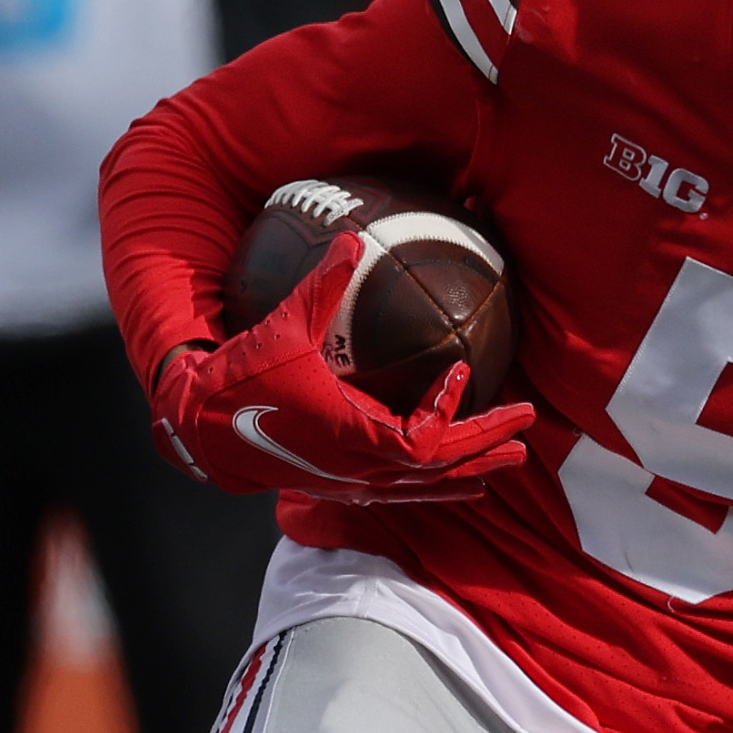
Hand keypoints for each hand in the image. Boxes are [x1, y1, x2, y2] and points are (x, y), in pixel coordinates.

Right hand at [149, 233, 534, 505]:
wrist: (203, 429)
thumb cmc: (244, 380)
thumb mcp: (285, 327)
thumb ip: (323, 283)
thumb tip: (353, 237)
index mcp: (357, 440)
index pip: (427, 439)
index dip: (452, 410)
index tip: (465, 371)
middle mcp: (362, 472)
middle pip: (444, 468)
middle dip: (488, 444)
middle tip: (528, 423)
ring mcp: (355, 485)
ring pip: (428, 489)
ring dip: (472, 471)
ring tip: (510, 461)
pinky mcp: (343, 488)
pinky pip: (404, 495)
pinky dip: (437, 488)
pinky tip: (460, 483)